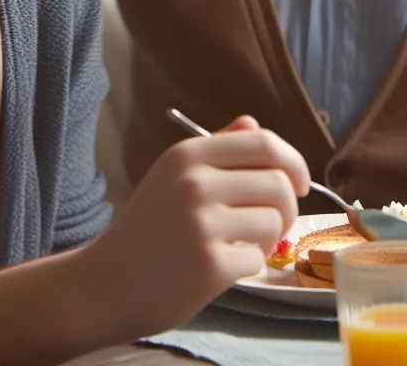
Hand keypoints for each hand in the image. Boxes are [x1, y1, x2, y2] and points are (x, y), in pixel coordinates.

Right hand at [89, 116, 310, 337]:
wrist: (106, 283)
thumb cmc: (147, 228)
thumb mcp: (173, 176)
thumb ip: (217, 148)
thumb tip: (254, 124)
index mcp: (188, 154)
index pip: (263, 142)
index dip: (293, 161)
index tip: (300, 181)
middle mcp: (195, 182)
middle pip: (278, 182)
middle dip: (289, 206)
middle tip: (275, 223)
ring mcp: (202, 223)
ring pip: (275, 221)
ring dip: (269, 238)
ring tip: (242, 243)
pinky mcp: (209, 264)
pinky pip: (258, 258)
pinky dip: (248, 264)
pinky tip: (221, 265)